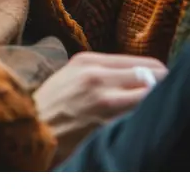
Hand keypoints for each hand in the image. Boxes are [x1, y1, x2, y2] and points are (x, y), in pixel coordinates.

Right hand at [33, 51, 167, 162]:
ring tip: (142, 108)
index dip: (156, 74)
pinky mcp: (105, 124)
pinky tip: (131, 122)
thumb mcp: (72, 74)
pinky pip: (135, 118)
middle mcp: (98, 76)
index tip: (158, 82)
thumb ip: (100, 70)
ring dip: (150, 104)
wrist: (31, 127)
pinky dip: (139, 119)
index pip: (142, 63)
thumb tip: (134, 74)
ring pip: (148, 98)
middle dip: (157, 87)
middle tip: (156, 95)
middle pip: (151, 77)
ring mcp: (103, 101)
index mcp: (89, 61)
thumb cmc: (52, 103)